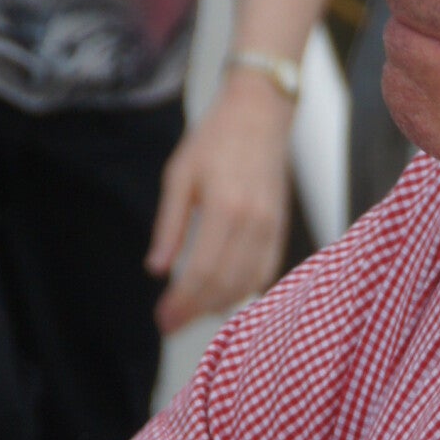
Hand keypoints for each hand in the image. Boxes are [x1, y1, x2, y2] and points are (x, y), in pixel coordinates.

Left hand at [147, 67, 292, 332]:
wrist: (259, 114)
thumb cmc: (214, 140)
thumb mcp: (179, 175)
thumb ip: (169, 225)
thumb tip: (157, 269)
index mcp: (225, 207)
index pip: (203, 271)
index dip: (182, 302)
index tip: (163, 319)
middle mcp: (253, 222)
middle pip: (225, 284)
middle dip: (196, 311)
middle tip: (170, 325)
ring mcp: (272, 226)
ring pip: (247, 282)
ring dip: (219, 305)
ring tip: (192, 315)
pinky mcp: (281, 228)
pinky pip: (266, 271)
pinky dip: (245, 290)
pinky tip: (223, 299)